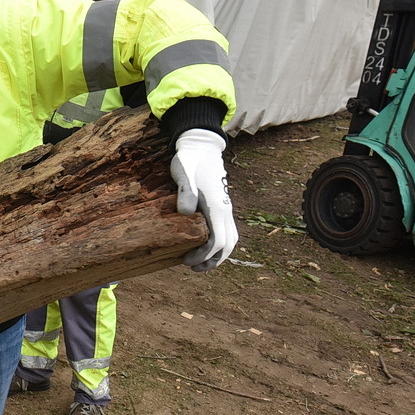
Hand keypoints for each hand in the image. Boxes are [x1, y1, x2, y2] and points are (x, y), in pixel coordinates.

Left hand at [170, 129, 236, 271]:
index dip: (203, 255)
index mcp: (217, 208)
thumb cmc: (190, 161)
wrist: (202, 147)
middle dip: (212, 260)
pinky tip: (203, 246)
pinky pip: (227, 231)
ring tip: (199, 262)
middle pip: (227, 245)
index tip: (186, 260)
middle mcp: (225, 211)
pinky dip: (219, 244)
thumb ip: (185, 192)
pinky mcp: (222, 207)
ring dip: (217, 255)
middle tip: (191, 266)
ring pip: (230, 240)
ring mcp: (226, 209)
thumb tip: (186, 213)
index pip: (217, 241)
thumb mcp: (183, 173)